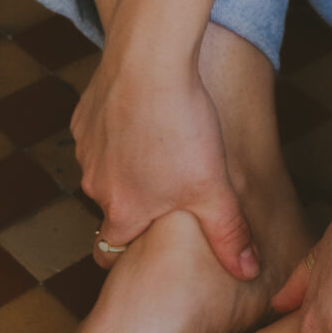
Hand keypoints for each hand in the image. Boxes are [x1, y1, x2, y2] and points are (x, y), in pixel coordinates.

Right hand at [71, 43, 258, 281]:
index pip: (109, 252)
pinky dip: (117, 129)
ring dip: (125, 165)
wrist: (150, 60)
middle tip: (164, 189)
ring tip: (161, 145)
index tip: (141, 251)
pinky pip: (99, 133)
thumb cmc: (183, 125)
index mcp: (123, 211)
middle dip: (132, 203)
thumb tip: (247, 272)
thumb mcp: (214, 187)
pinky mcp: (84, 116)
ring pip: (104, 169)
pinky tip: (144, 114)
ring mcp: (87, 149)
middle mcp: (95, 185)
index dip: (125, 255)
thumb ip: (228, 234)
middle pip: (110, 207)